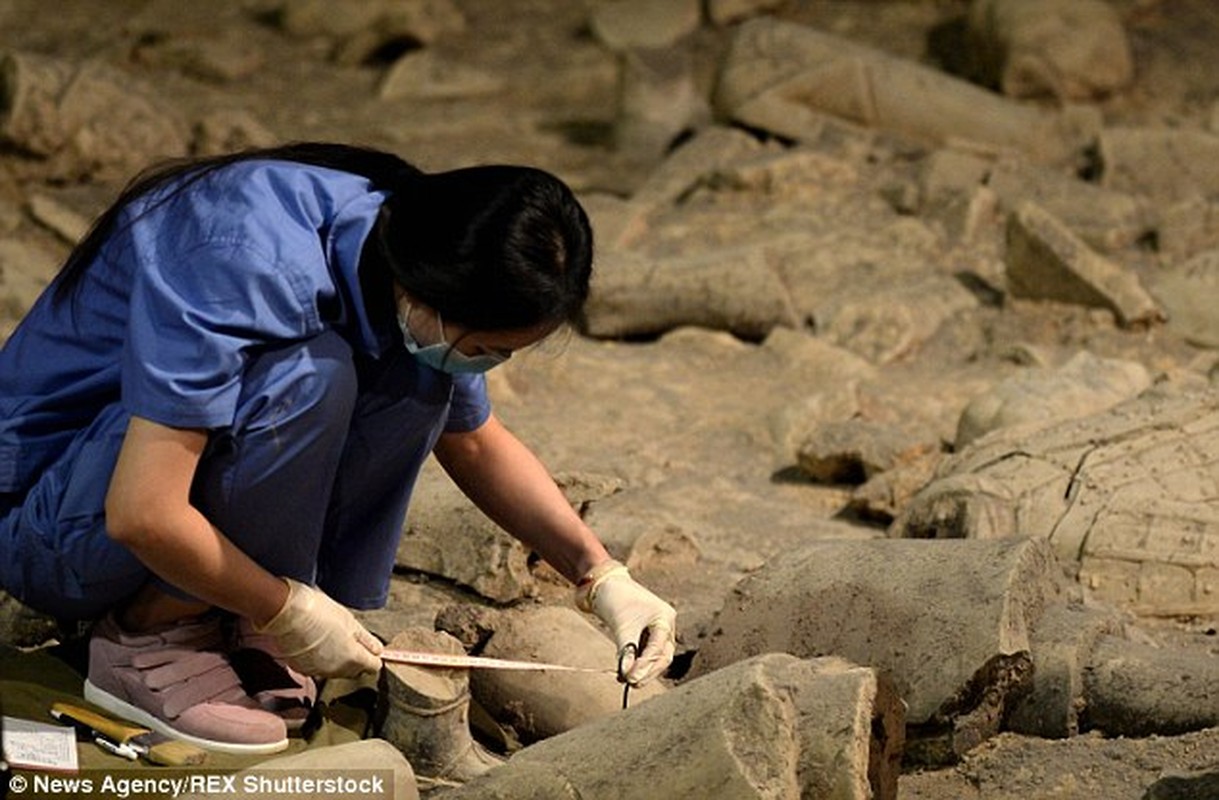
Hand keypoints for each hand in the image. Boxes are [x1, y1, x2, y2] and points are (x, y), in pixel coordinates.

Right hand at [253, 578, 382, 677]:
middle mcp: (337, 670)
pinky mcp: (302, 669)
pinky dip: (320, 660)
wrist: (286, 614)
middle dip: (356, 659)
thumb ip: (366, 639)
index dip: (373, 656)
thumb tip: (378, 650)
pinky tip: (316, 645)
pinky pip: (318, 669)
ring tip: (331, 639)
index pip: (373, 666)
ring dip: (338, 660)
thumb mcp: (349, 621)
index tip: (370, 648)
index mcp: (352, 657)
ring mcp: (318, 671)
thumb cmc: (318, 612)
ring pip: (336, 671)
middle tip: (350, 640)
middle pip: (355, 670)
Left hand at [576, 560, 675, 685]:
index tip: (631, 680)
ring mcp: (656, 628)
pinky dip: (636, 662)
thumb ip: (626, 652)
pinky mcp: (644, 632)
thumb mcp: (622, 626)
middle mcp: (665, 624)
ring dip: (642, 669)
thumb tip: (626, 676)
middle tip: (631, 684)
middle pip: (662, 656)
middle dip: (648, 671)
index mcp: (664, 618)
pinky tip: (624, 671)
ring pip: (654, 656)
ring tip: (625, 679)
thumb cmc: (615, 599)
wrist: (602, 583)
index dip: (646, 666)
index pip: (659, 649)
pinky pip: (645, 651)